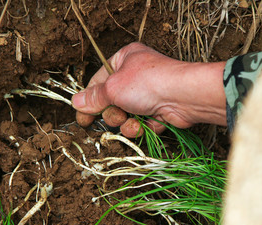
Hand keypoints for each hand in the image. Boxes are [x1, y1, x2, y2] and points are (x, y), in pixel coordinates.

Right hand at [72, 42, 226, 137]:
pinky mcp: (158, 111)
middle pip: (111, 102)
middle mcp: (136, 75)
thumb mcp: (113, 88)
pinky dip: (142, 127)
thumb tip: (76, 102)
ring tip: (134, 121)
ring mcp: (148, 94)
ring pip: (126, 116)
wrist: (185, 97)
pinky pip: (141, 124)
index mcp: (124, 60)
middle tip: (117, 115)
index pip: (98, 81)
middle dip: (112, 114)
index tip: (82, 118)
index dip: (89, 100)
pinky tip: (146, 125)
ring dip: (126, 123)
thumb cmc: (149, 83)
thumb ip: (93, 98)